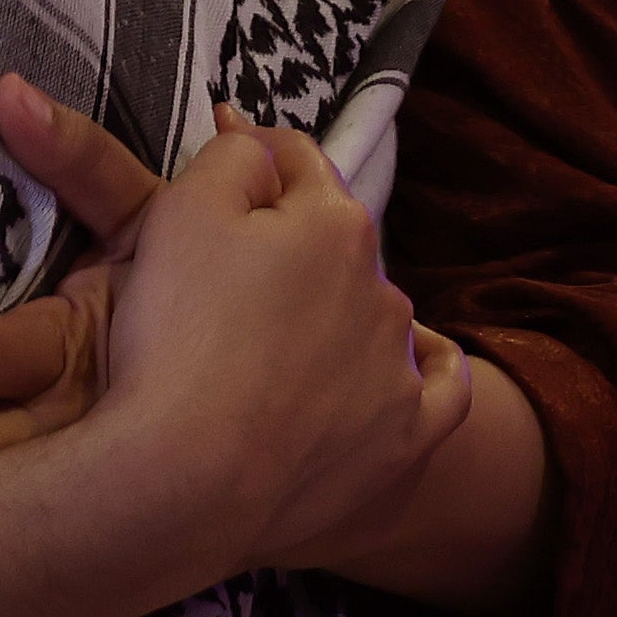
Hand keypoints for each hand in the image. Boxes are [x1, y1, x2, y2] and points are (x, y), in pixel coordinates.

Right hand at [74, 100, 465, 583]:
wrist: (186, 473)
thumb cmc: (177, 333)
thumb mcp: (180, 211)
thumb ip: (232, 157)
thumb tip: (258, 144)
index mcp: (334, 221)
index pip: (295, 160)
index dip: (251, 152)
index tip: (219, 152)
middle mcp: (385, 285)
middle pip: (333, 240)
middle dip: (289, 240)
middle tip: (219, 268)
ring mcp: (399, 367)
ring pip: (374, 311)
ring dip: (336, 307)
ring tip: (273, 338)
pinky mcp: (405, 438)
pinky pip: (440, 389)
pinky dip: (426, 370)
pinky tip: (409, 367)